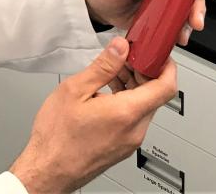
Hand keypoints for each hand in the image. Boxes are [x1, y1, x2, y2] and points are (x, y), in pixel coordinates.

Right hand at [9, 37, 177, 193]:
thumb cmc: (57, 134)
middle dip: (144, 72)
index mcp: (126, 112)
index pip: (166, 87)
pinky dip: (127, 101)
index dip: (166, 66)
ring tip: (111, 74)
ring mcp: (130, 140)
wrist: (49, 168)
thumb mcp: (75, 90)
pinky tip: (107, 92)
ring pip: (144, 106)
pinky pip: (134, 118)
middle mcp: (135, 129)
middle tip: (126, 58)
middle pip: (155, 95)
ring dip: (134, 86)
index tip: (157, 53)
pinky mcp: (123, 146)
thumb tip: (120, 48)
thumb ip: (102, 66)